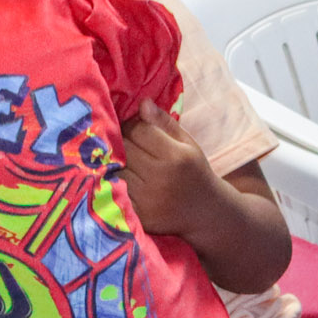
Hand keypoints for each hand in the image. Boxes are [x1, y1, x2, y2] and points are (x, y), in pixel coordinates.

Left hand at [116, 99, 222, 240]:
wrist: (204, 213)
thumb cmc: (193, 171)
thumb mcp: (187, 142)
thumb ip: (164, 122)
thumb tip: (142, 103)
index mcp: (176, 156)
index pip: (137, 130)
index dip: (131, 124)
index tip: (133, 126)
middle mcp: (160, 178)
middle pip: (123, 148)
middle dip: (120, 140)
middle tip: (124, 140)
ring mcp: (146, 199)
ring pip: (114, 168)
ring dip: (113, 161)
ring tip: (121, 158)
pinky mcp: (137, 215)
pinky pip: (114, 190)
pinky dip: (112, 181)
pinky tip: (118, 176)